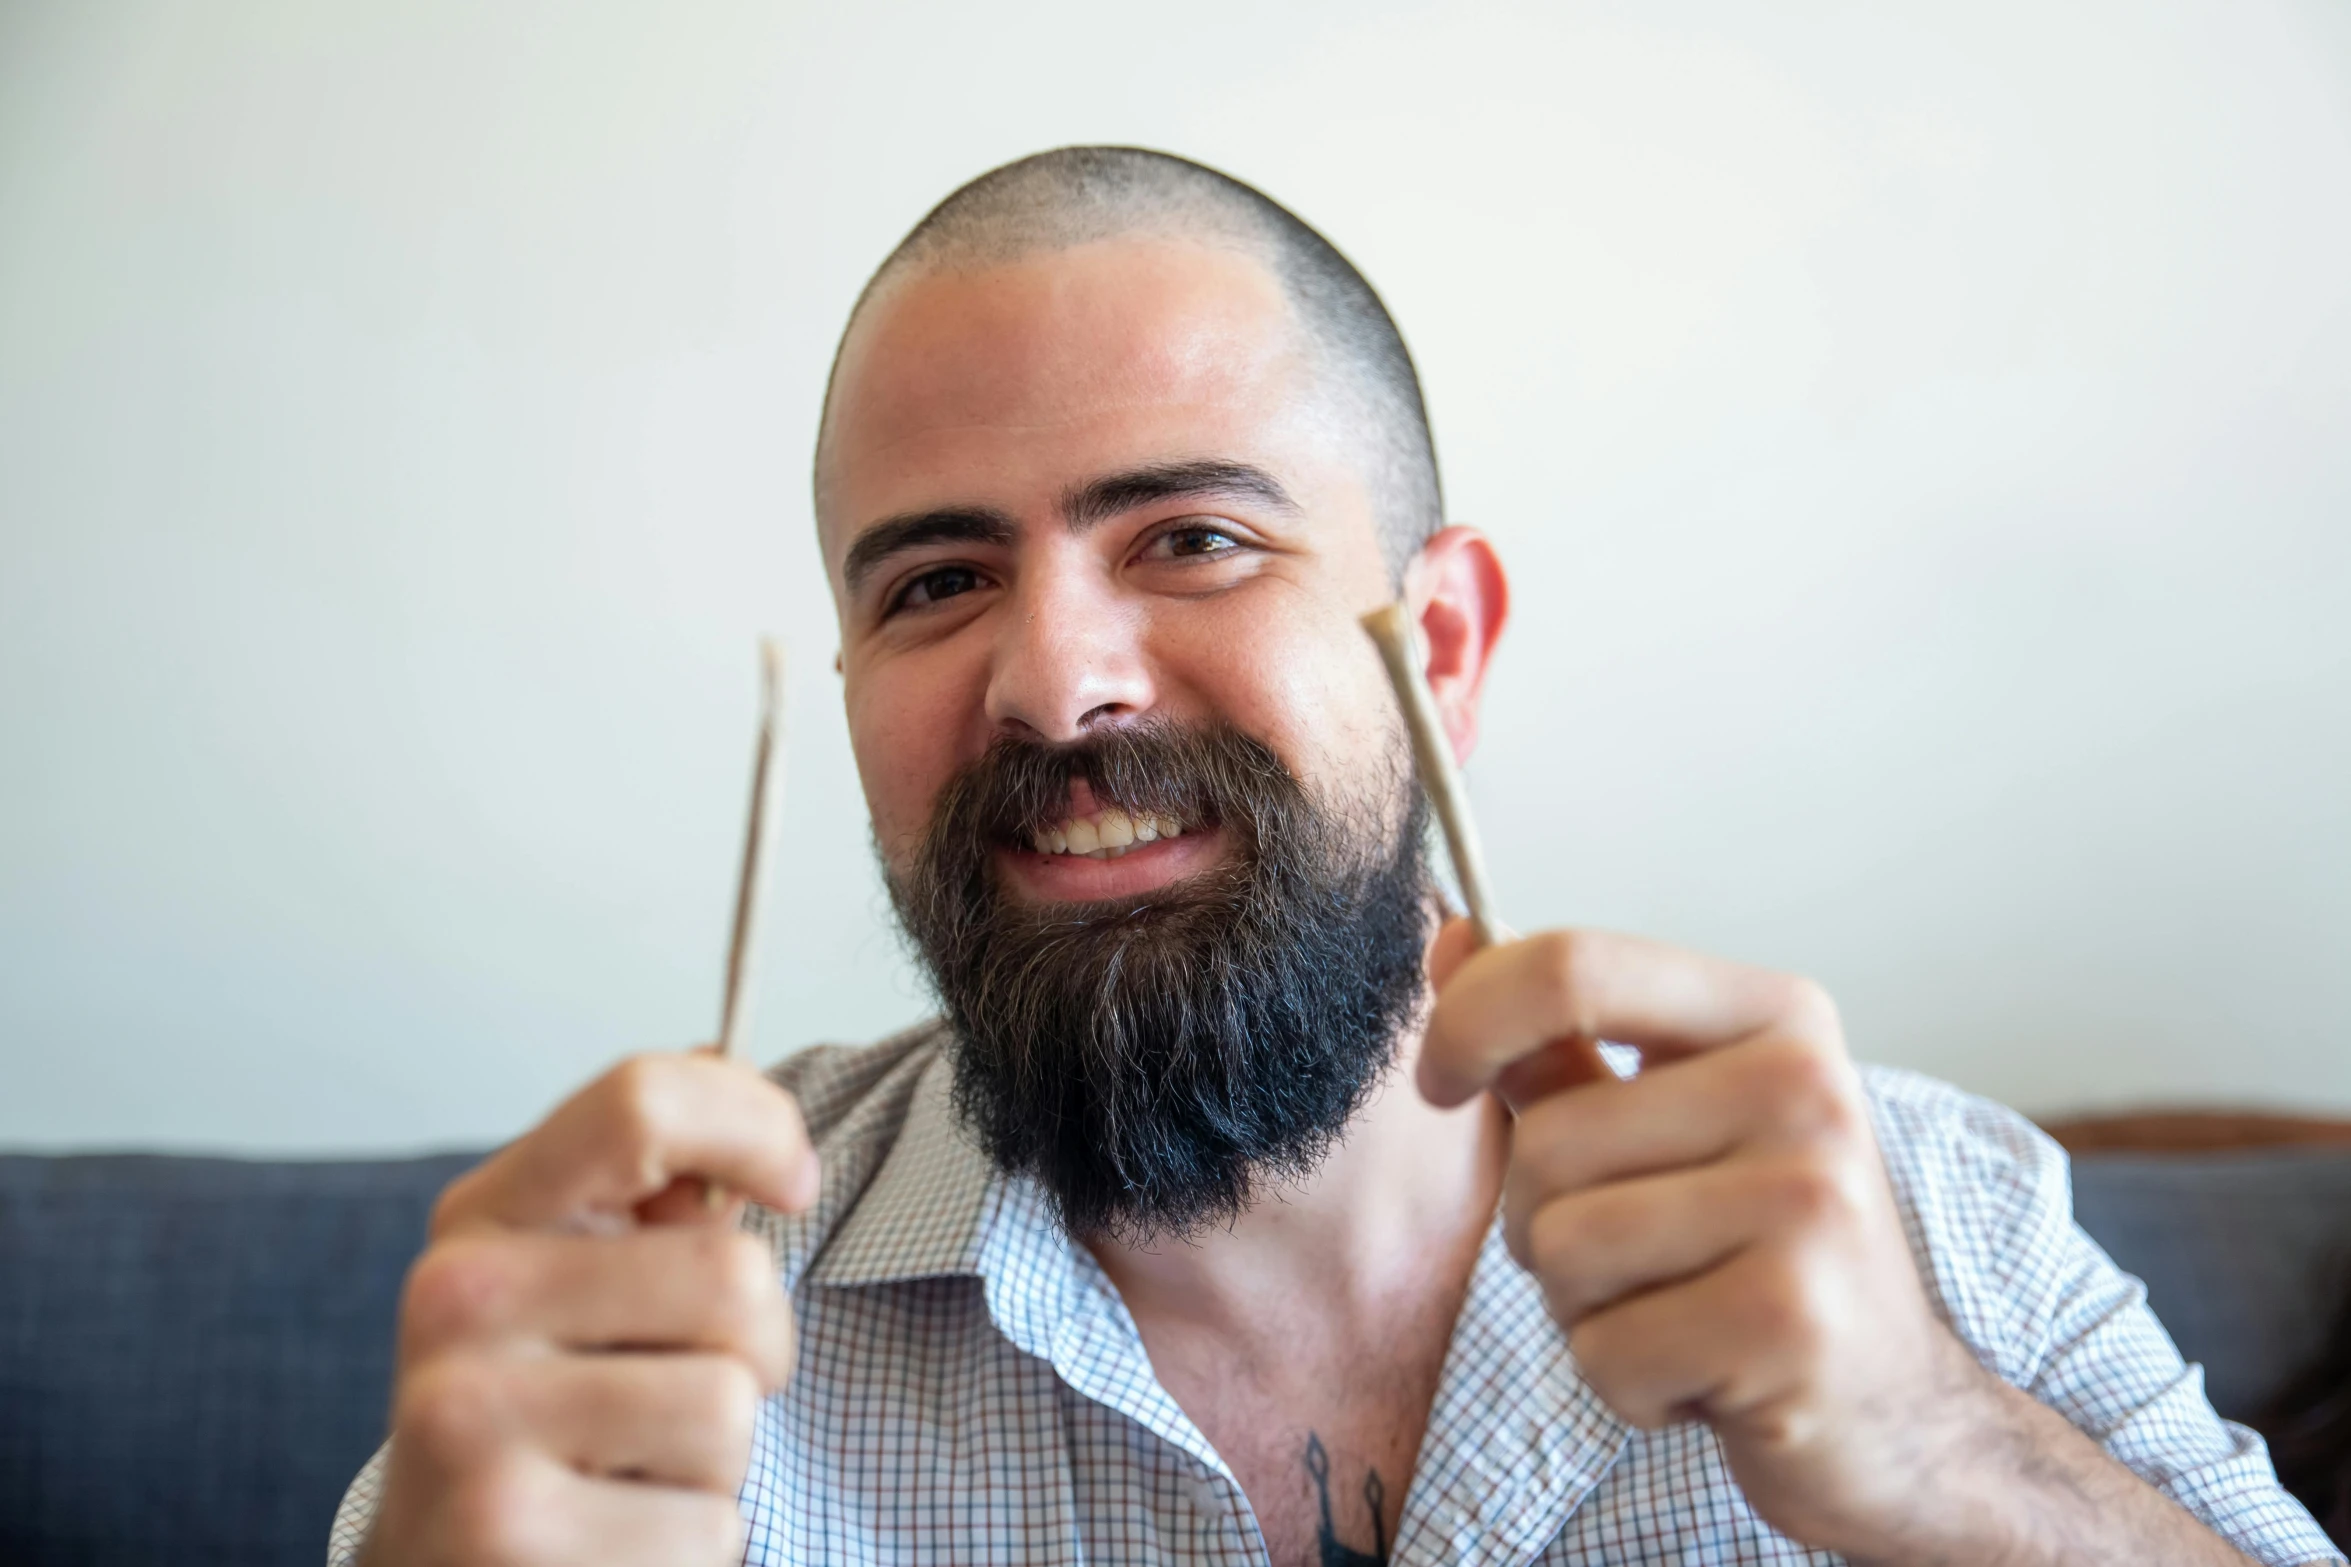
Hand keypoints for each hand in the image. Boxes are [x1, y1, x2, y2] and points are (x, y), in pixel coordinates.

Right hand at [359, 1052, 820, 1566]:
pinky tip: (616, 1536)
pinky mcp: (508, 1538)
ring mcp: (471, 1424)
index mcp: (483, 1217)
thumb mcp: (570, 1277)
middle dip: (755, 1346)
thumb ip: (653, 1187)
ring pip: (728, 1406)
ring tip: (639, 1464)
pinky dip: (693, 1541)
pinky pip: (709, 1525)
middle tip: (686, 1382)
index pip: (643, 1103)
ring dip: (719, 1457)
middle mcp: (459, 1304)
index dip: (757, 1129)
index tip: (792, 1185)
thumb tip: (744, 1095)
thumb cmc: (536, 1409)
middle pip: (733, 1276)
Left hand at [1418, 921, 2011, 1555]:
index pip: (1572, 969)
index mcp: (1773, 1017)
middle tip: (1647, 1259)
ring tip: (1678, 1310)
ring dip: (1586, 1309)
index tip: (1440, 1079)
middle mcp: (1806, 1088)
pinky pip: (1604, 1349)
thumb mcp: (1667, 1124)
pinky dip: (1626, 1383)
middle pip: (1546, 1141)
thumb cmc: (1761, 1254)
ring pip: (1560, 1246)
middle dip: (1547, 1221)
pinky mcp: (1791, 1321)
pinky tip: (1707, 1376)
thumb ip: (1556, 1041)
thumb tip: (1454, 936)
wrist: (1898, 1413)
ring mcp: (1810, 1203)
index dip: (1468, 1020)